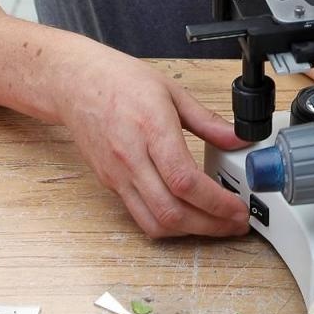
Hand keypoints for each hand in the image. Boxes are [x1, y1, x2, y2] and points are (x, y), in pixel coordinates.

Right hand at [59, 50, 250, 237]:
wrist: (75, 84)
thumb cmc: (119, 82)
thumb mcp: (172, 91)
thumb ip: (208, 120)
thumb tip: (238, 138)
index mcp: (151, 128)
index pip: (184, 180)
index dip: (216, 202)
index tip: (238, 208)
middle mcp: (131, 158)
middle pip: (171, 211)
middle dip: (210, 225)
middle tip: (235, 223)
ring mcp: (118, 176)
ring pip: (154, 222)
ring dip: (190, 231)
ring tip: (216, 224)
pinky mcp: (111, 185)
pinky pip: (140, 216)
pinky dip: (168, 224)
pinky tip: (188, 214)